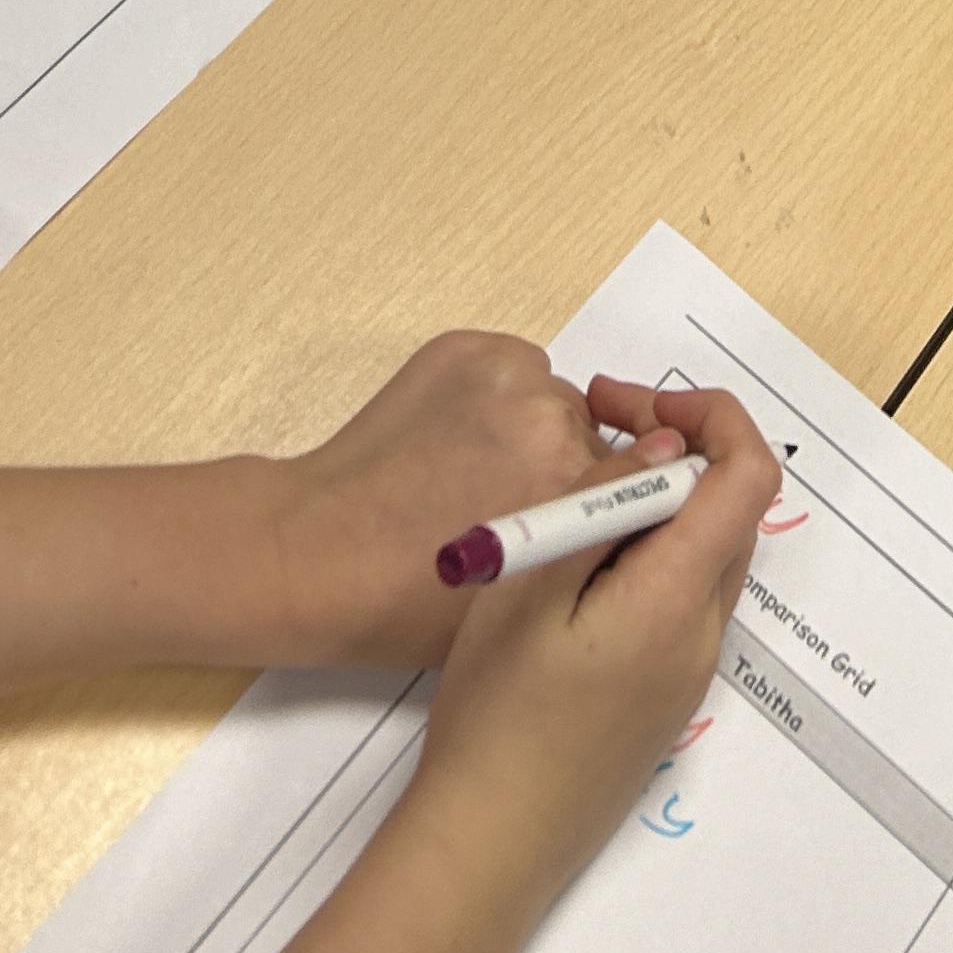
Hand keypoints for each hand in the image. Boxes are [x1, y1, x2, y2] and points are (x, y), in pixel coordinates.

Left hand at [252, 331, 615, 669]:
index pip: (636, 479)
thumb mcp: (524, 604)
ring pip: (549, 402)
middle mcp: (550, 417)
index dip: (609, 504)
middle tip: (518, 506)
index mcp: (573, 485)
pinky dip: (494, 400)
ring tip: (476, 474)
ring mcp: (503, 374)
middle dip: (565, 471)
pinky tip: (454, 441)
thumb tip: (617, 528)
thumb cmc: (410, 603)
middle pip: (591, 439)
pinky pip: (511, 371)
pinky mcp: (463, 349)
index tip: (587, 521)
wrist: (316, 554)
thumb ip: (584, 555)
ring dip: (530, 432)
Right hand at [405, 384, 781, 910]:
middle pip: (728, 511)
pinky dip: (645, 556)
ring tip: (572, 499)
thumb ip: (605, 506)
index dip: (704, 414)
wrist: (489, 846)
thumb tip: (664, 445)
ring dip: (655, 504)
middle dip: (675, 450)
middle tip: (596, 431)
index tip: (626, 403)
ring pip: (702, 554)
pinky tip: (574, 568)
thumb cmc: (498, 714)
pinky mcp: (662, 699)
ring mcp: (687, 674)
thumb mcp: (532, 584)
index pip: (746, 475)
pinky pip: (678, 600)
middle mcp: (703, 636)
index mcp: (679, 599)